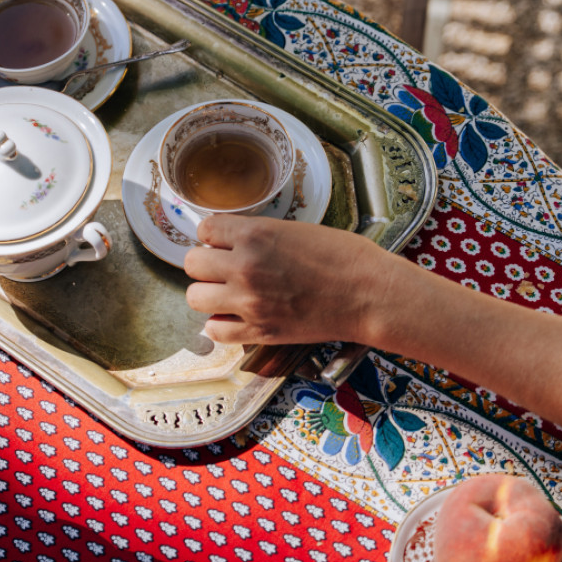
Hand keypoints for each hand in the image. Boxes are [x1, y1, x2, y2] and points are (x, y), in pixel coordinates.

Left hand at [184, 213, 388, 344]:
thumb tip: (232, 242)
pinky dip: (221, 324)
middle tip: (224, 267)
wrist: (369, 294)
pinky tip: (236, 316)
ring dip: (208, 293)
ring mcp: (249, 303)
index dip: (214, 235)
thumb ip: (258, 235)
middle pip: (192, 263)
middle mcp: (245, 268)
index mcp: (255, 235)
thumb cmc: (343, 256)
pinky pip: (215, 331)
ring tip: (227, 292)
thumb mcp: (295, 229)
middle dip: (206, 263)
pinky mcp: (260, 332)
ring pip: (195, 297)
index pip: (205, 229)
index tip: (224, 242)